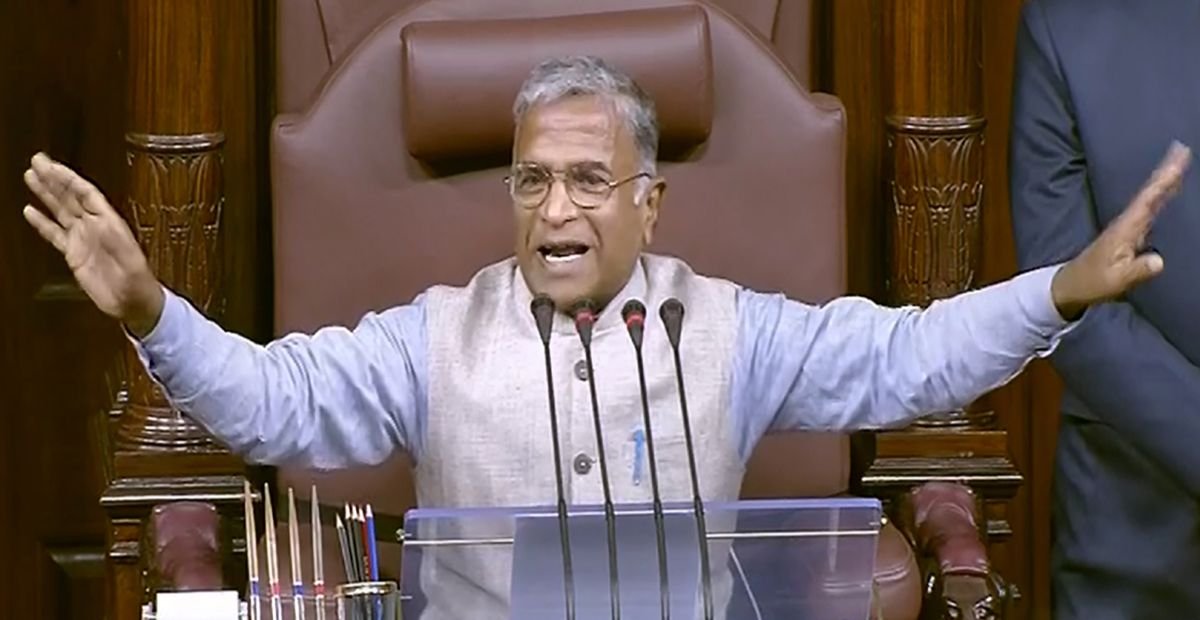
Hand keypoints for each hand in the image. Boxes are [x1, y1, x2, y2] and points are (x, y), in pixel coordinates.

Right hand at [22, 153, 163, 336]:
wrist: (134, 305)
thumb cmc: (139, 285)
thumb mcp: (132, 264)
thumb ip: (118, 243)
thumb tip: (102, 224)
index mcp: (110, 224)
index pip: (86, 194)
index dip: (69, 179)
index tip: (52, 166)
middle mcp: (95, 227)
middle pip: (70, 197)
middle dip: (54, 178)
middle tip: (36, 160)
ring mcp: (84, 239)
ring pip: (61, 210)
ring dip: (46, 193)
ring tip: (30, 176)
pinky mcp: (74, 255)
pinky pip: (55, 234)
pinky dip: (42, 222)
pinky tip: (30, 210)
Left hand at [1051, 141, 1190, 319]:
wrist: (1072, 285)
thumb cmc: (1092, 282)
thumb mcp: (1117, 280)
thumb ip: (1137, 271)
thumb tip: (1159, 261)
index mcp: (1125, 229)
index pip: (1147, 200)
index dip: (1162, 180)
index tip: (1176, 159)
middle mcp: (1126, 223)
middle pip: (1150, 193)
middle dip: (1166, 173)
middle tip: (1182, 151)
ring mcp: (1127, 227)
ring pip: (1149, 199)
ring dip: (1164, 181)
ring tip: (1179, 163)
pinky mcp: (1127, 234)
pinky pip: (1148, 209)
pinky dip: (1159, 196)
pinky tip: (1166, 192)